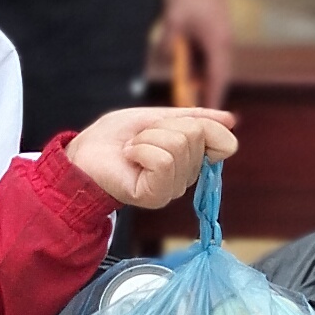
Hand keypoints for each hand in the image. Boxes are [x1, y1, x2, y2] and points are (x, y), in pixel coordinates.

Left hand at [69, 106, 236, 210]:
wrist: (83, 154)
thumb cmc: (115, 138)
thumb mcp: (158, 117)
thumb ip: (194, 118)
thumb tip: (231, 120)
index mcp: (192, 159)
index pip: (224, 143)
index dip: (202, 126)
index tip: (171, 126)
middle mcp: (187, 177)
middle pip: (195, 134)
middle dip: (162, 126)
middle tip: (141, 139)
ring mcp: (172, 188)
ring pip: (179, 145)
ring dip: (147, 137)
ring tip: (132, 149)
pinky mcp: (156, 196)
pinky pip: (162, 160)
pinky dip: (140, 149)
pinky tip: (129, 157)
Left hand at [160, 0, 235, 106]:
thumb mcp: (174, 20)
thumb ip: (168, 44)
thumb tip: (163, 63)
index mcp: (217, 44)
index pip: (217, 80)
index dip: (212, 100)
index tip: (207, 119)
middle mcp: (224, 46)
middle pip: (219, 79)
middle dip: (210, 96)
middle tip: (197, 116)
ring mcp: (223, 41)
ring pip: (216, 70)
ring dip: (206, 84)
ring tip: (192, 100)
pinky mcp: (218, 36)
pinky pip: (212, 60)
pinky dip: (204, 72)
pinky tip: (191, 77)